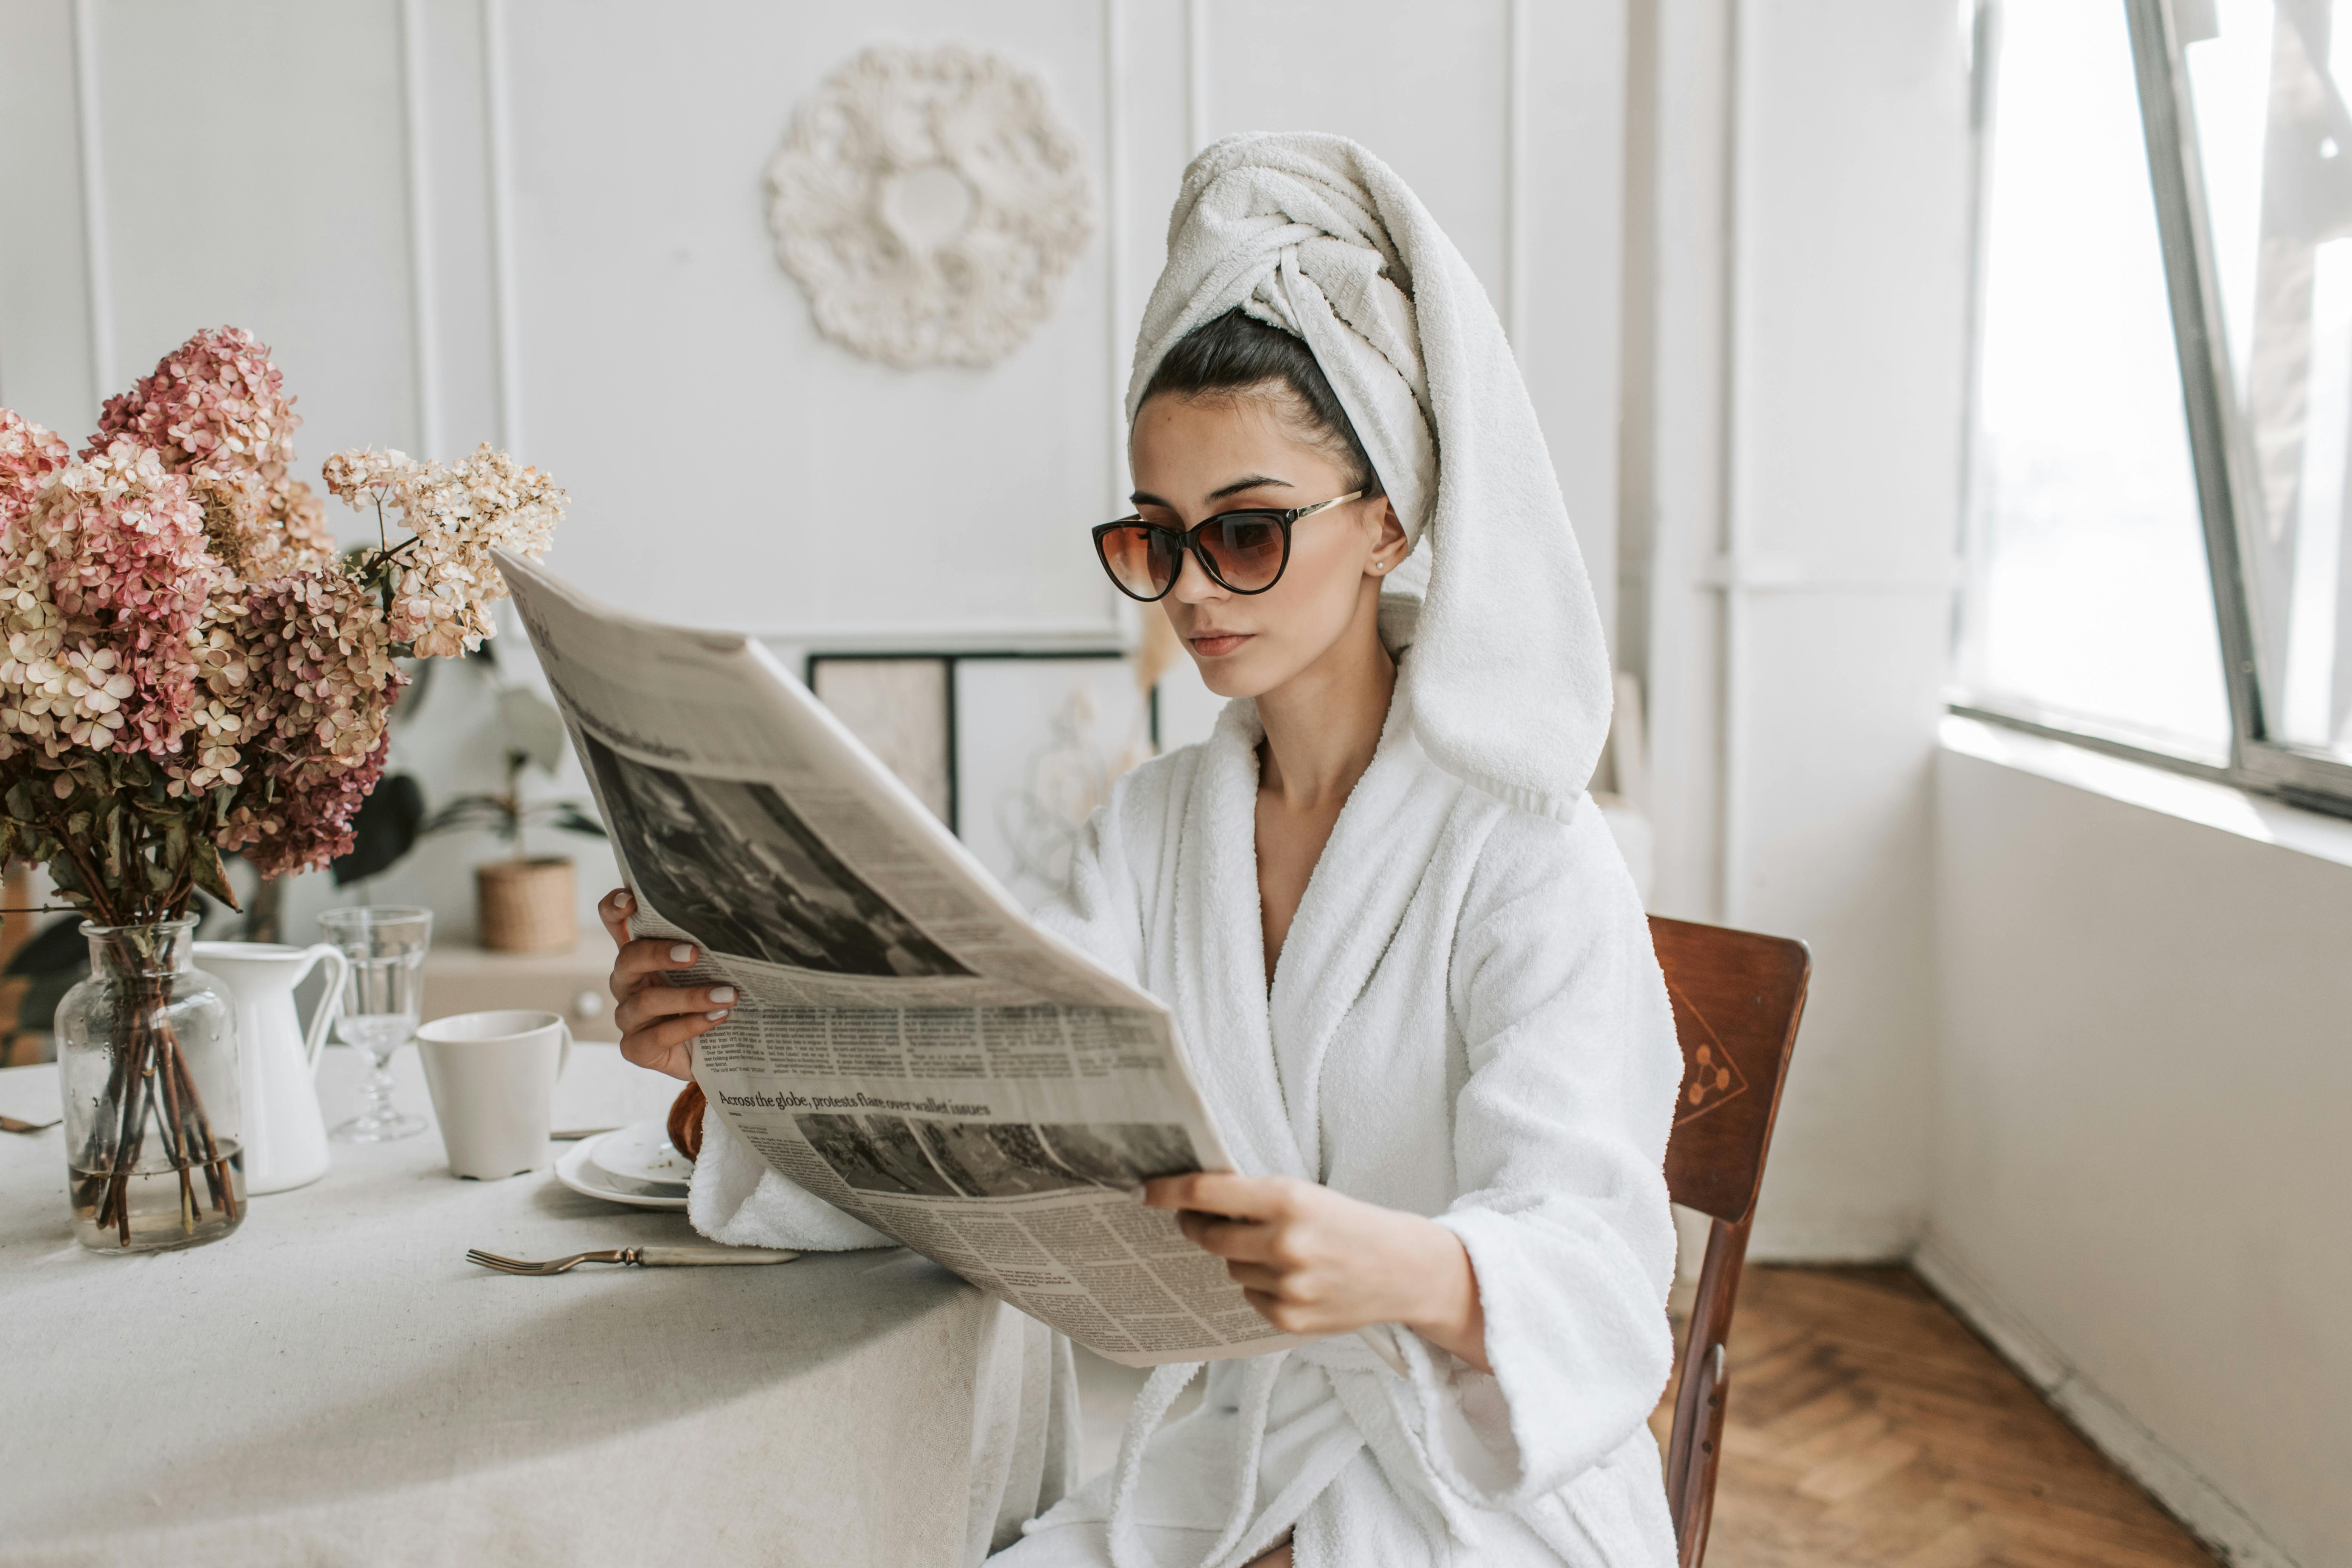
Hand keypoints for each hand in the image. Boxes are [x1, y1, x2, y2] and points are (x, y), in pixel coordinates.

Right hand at [597, 887, 732, 1080]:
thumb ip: (710, 949)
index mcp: (641, 957)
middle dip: (658, 953)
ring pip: (645, 1001)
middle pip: (627, 959)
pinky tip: (716, 1019)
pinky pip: (655, 1036)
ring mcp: (628, 1016)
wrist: (713, 1054)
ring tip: (728, 995)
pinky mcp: (635, 1048)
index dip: (615, 909)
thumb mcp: (709, 970)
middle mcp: (628, 983)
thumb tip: (743, 921)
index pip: (617, 925)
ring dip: (689, 997)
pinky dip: (689, 1026)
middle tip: (694, 953)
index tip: (631, 900)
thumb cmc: (708, 1001)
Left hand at [1144, 1172, 1489, 1370]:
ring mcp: (1288, 1286)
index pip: (1208, 1192)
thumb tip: (1194, 1202)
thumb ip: (1256, 1200)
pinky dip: (1260, 1286)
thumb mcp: (1308, 1196)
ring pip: (1229, 1267)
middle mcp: (1285, 1243)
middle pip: (1208, 1235)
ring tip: (1281, 1252)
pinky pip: (1249, 1297)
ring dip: (1240, 1258)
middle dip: (1198, 1226)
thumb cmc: (1352, 1224)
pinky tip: (1294, 1279)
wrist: (1405, 1270)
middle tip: (1200, 1220)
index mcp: (1289, 1200)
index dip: (1169, 1191)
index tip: (1145, 1190)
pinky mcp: (1290, 1319)